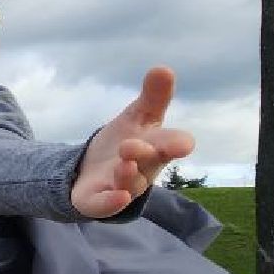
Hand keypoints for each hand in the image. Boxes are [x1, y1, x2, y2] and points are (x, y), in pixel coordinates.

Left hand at [71, 67, 195, 218]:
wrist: (90, 171)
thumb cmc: (125, 143)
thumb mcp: (138, 118)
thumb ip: (153, 97)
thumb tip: (163, 68)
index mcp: (155, 148)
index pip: (171, 144)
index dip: (177, 144)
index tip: (183, 144)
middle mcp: (142, 169)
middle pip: (148, 163)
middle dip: (143, 153)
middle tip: (131, 144)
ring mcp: (121, 186)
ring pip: (128, 184)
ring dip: (127, 175)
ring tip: (124, 162)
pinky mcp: (98, 201)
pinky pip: (106, 205)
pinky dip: (112, 203)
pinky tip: (117, 198)